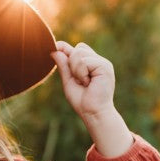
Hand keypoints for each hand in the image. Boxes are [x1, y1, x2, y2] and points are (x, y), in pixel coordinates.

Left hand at [51, 40, 132, 157]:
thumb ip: (63, 66)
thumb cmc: (82, 101)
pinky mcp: (105, 66)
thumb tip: (54, 49)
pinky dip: (81, 73)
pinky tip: (88, 83)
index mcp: (91, 64)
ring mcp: (103, 62)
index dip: (66, 49)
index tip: (55, 48)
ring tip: (84, 83)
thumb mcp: (68, 81)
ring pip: (79, 53)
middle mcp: (98, 61)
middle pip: (78, 48)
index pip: (78, 48)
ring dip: (76, 70)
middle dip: (71, 64)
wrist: (93, 113)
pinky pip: (84, 61)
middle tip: (79, 80)